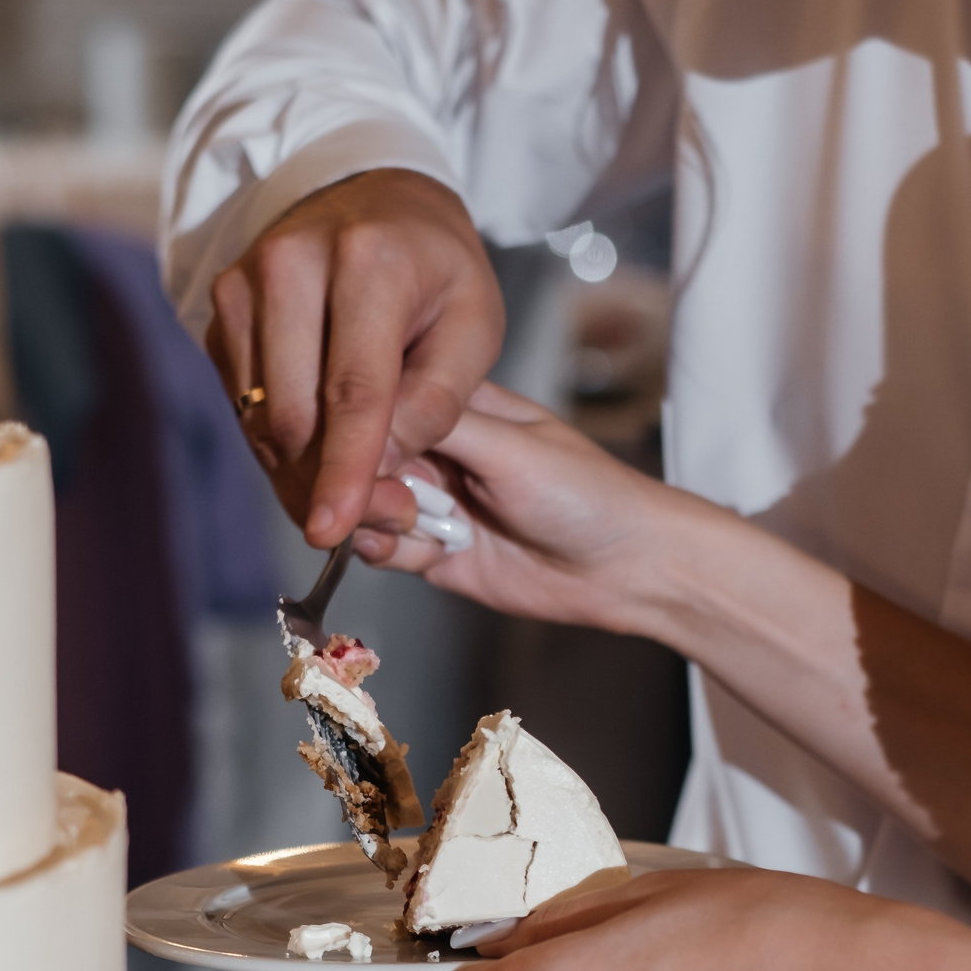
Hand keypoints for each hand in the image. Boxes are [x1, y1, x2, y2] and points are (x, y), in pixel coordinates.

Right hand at [204, 168, 503, 548]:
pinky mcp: (220, 311)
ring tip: (357, 484)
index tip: (333, 528)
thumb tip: (383, 465)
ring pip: (261, 418)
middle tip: (381, 516)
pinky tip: (322, 441)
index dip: (345, 469)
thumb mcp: (476, 325)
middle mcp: (290, 265)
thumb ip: (437, 400)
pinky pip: (244, 404)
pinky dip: (282, 441)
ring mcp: (243, 285)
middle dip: (329, 483)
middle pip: (296, 414)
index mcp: (368, 261)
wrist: (374, 198)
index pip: (352, 389)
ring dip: (303, 471)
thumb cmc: (434, 268)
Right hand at [362, 382, 703, 636]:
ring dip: (375, 516)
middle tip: (392, 496)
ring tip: (417, 525)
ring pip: (362, 503)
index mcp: (453, 405)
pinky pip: (380, 547)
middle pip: (361, 456)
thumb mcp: (510, 445)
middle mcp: (435, 450)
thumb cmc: (588, 494)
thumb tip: (369, 411)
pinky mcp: (430, 551)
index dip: (357, 422)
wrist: (622, 569)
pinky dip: (384, 550)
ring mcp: (430, 501)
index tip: (348, 442)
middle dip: (361, 477)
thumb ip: (437, 425)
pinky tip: (416, 551)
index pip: (381, 400)